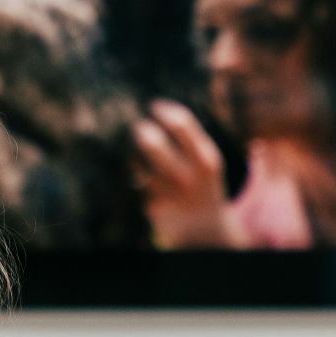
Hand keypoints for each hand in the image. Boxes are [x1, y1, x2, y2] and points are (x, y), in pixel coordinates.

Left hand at [132, 100, 245, 248]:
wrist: (206, 230)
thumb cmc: (202, 184)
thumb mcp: (207, 160)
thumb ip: (189, 136)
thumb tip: (158, 105)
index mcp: (205, 160)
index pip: (181, 125)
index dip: (163, 111)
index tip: (153, 106)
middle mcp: (188, 178)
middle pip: (153, 145)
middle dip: (140, 131)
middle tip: (136, 126)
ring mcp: (169, 195)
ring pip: (137, 165)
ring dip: (130, 154)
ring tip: (129, 148)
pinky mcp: (153, 209)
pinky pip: (134, 184)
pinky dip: (129, 174)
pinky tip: (129, 171)